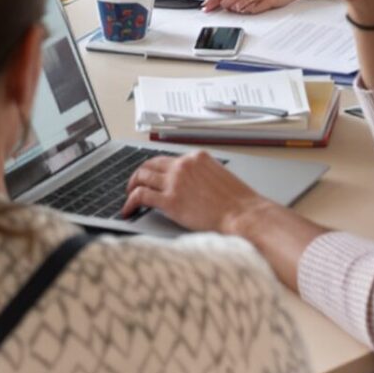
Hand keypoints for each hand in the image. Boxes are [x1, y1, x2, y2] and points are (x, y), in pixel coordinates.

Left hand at [121, 151, 267, 234]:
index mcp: (196, 157)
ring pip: (141, 177)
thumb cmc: (239, 203)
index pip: (167, 159)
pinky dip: (130, 202)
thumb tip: (189, 185)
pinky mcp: (169, 200)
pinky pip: (140, 196)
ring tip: (128, 197)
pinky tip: (128, 210)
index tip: (151, 176)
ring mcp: (175, 181)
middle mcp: (183, 165)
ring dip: (131, 186)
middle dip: (139, 174)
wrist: (245, 215)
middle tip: (134, 184)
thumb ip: (201, 176)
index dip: (156, 169)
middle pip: (150, 164)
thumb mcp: (220, 177)